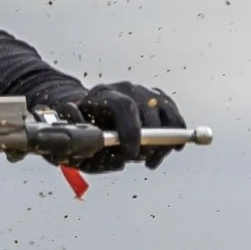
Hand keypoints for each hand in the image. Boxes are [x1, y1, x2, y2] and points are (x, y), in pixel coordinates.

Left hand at [59, 80, 186, 172]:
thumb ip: (81, 137)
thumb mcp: (75, 129)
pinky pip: (175, 119)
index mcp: (104, 94)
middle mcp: (128, 89)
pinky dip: (174, 138)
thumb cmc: (84, 122)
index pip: (125, 107)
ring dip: (163, 144)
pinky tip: (164, 151)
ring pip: (167, 117)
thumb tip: (96, 142)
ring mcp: (146, 91)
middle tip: (140, 159)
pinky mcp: (160, 99)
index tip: (131, 154)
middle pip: (149, 112)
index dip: (131, 132)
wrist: (91, 107)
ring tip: (150, 160)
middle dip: (148, 142)